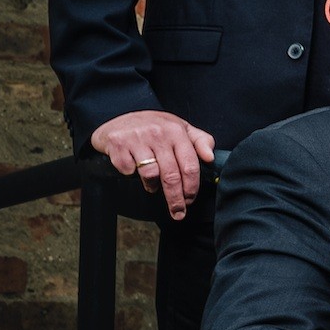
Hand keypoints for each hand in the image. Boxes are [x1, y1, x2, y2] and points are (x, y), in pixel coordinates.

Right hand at [90, 109, 215, 219]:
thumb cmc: (156, 127)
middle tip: (178, 213)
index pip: (189, 166)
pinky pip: (128, 170)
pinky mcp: (118, 143)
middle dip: (176, 199)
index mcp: (176, 131)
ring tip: (152, 186)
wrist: (119, 116)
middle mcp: (158, 133)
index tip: (190, 200)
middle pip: (171, 176)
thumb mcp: (181, 128)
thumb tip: (210, 158)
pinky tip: (133, 169)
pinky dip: (130, 174)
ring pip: (150, 175)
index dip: (192, 188)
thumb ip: (201, 141)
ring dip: (152, 186)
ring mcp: (137, 138)